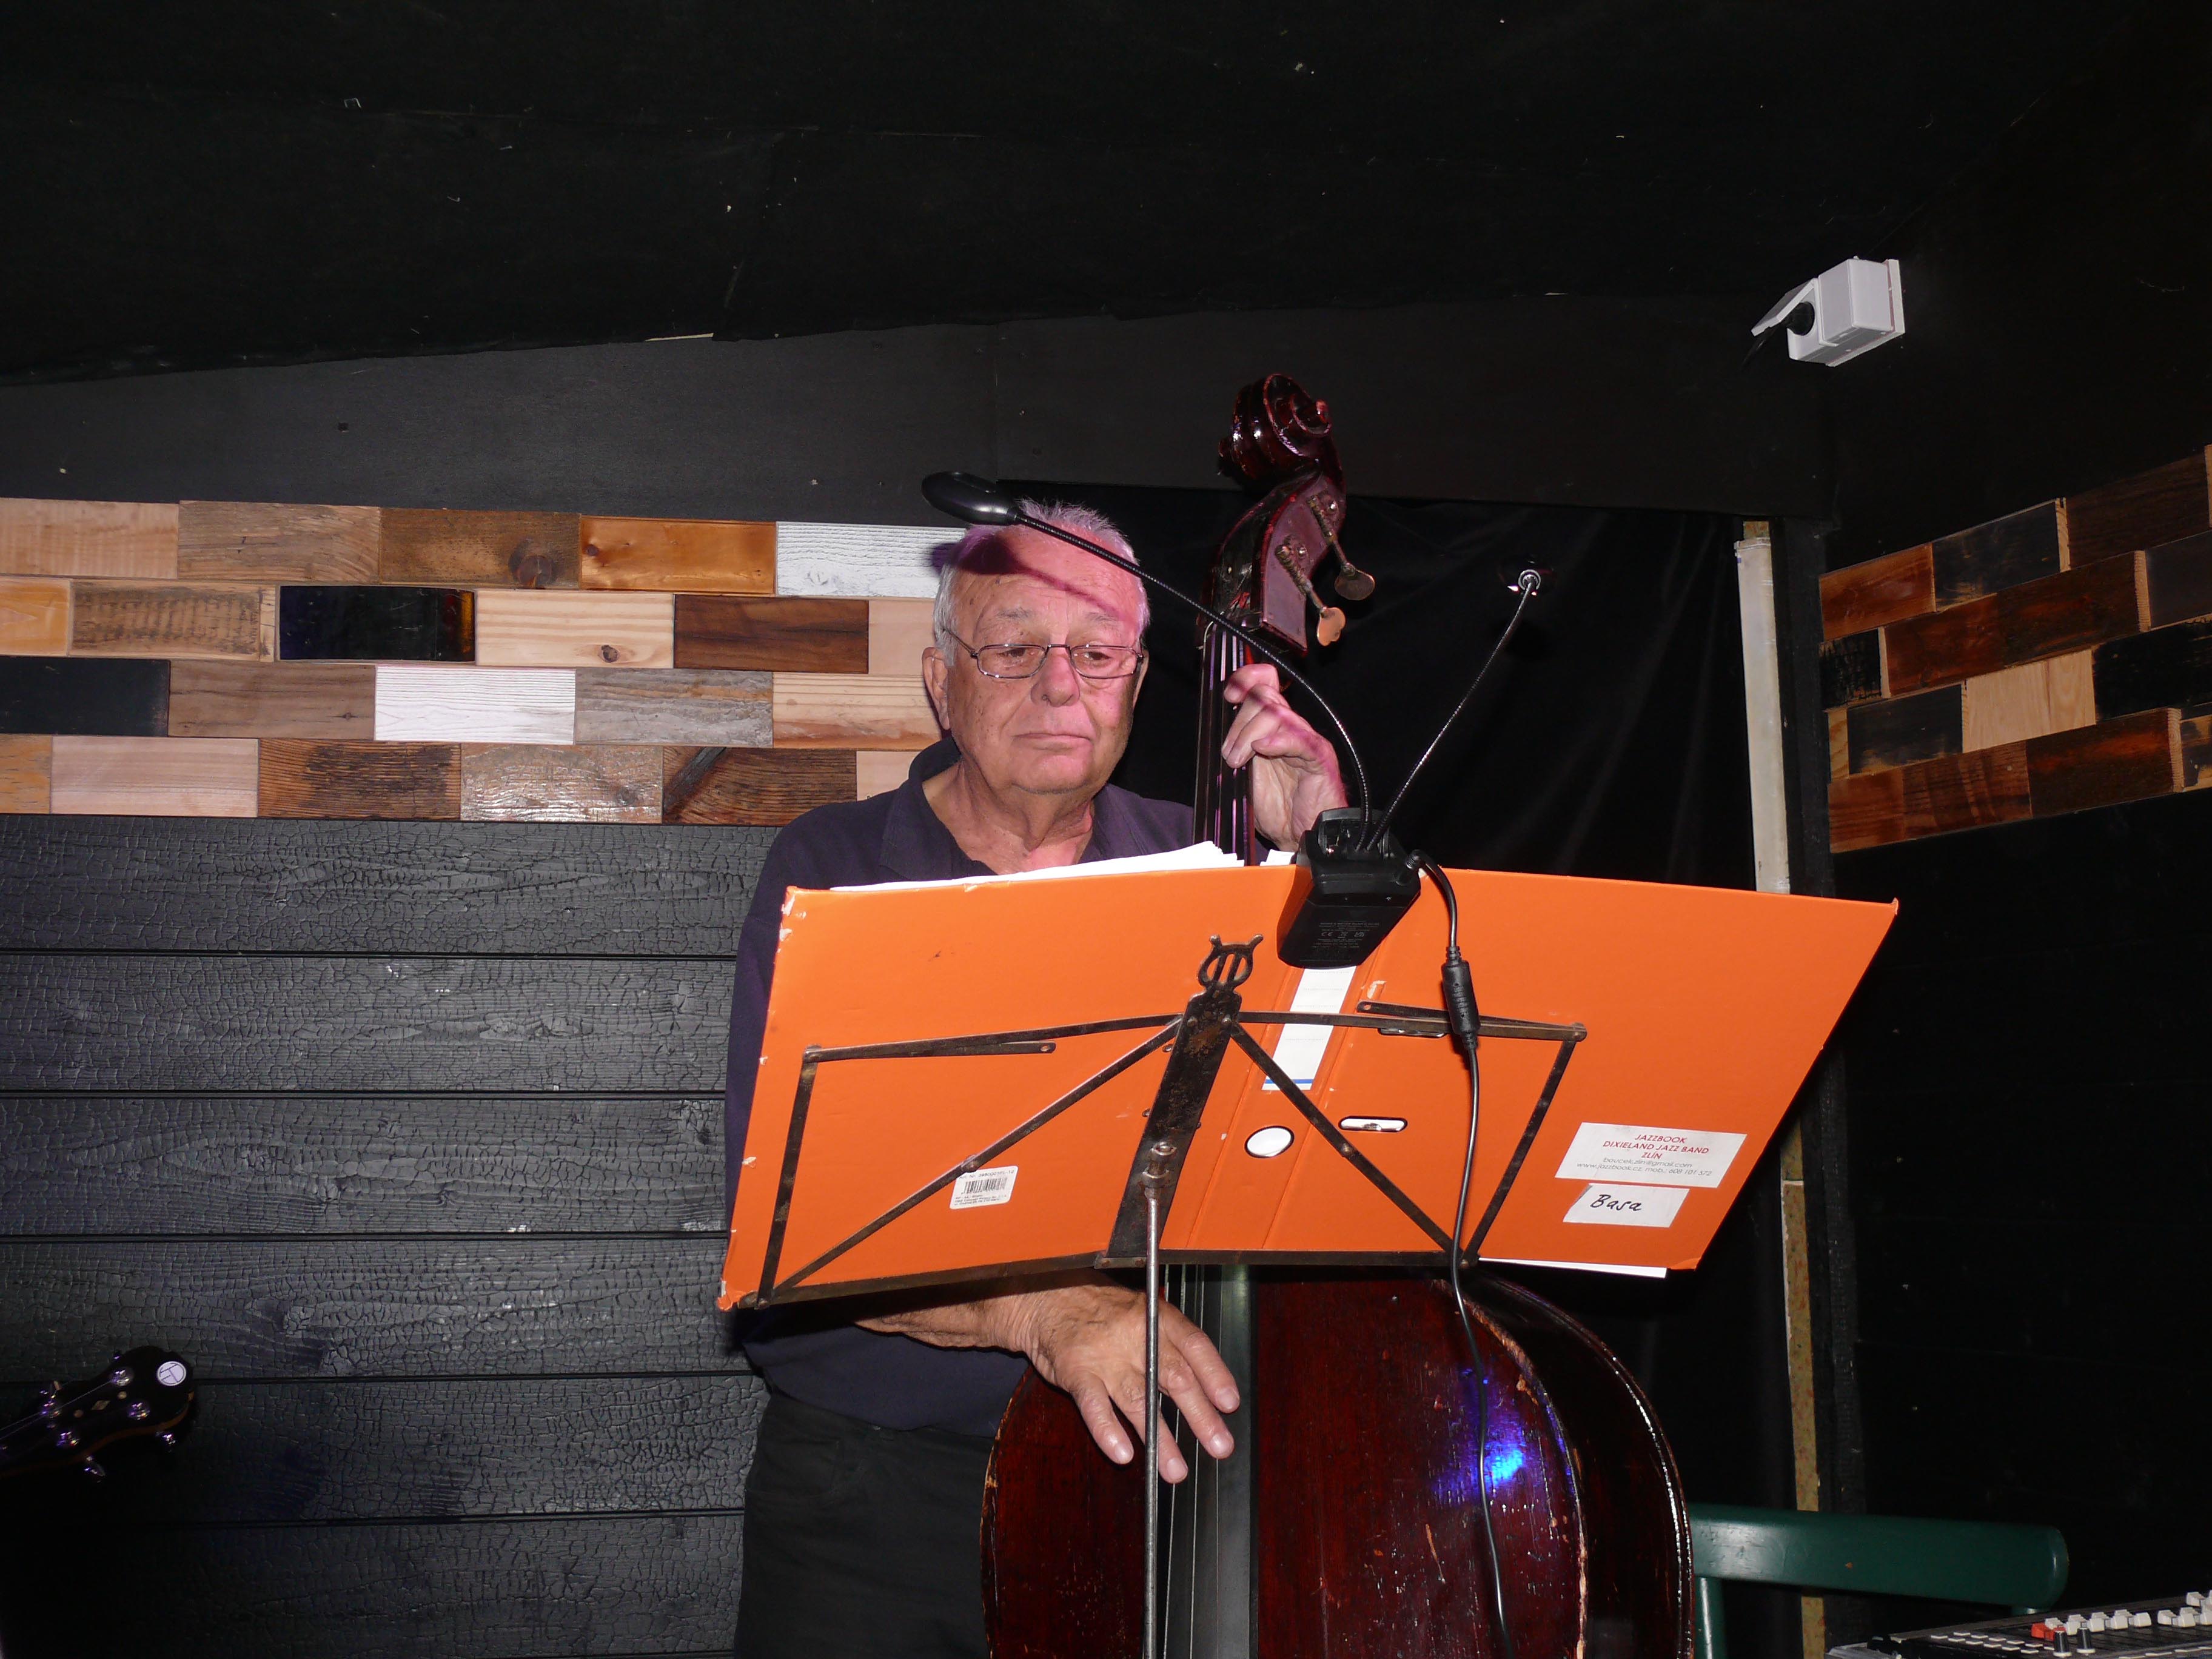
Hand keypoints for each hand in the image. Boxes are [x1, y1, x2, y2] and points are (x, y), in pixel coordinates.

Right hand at [1005, 1281, 1238, 1480]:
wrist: (1049, 1298)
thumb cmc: (1103, 1311)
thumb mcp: (1142, 1313)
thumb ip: (1169, 1346)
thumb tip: (1205, 1389)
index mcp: (1157, 1318)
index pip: (1193, 1344)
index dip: (1214, 1374)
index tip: (1230, 1403)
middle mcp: (1135, 1335)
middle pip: (1173, 1376)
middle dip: (1200, 1414)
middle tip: (1220, 1446)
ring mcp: (1105, 1355)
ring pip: (1138, 1399)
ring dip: (1160, 1439)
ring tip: (1176, 1470)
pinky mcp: (1076, 1371)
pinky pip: (1094, 1404)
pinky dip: (1108, 1430)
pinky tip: (1122, 1453)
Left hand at [1221, 662, 1347, 847]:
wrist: (1302, 835)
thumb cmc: (1278, 808)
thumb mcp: (1245, 774)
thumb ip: (1236, 749)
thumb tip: (1215, 734)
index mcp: (1273, 727)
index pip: (1264, 684)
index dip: (1246, 680)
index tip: (1228, 695)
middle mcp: (1290, 728)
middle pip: (1264, 697)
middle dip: (1238, 723)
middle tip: (1230, 755)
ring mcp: (1305, 740)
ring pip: (1277, 714)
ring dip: (1248, 735)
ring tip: (1239, 762)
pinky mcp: (1319, 757)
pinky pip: (1300, 739)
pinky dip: (1278, 740)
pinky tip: (1263, 748)